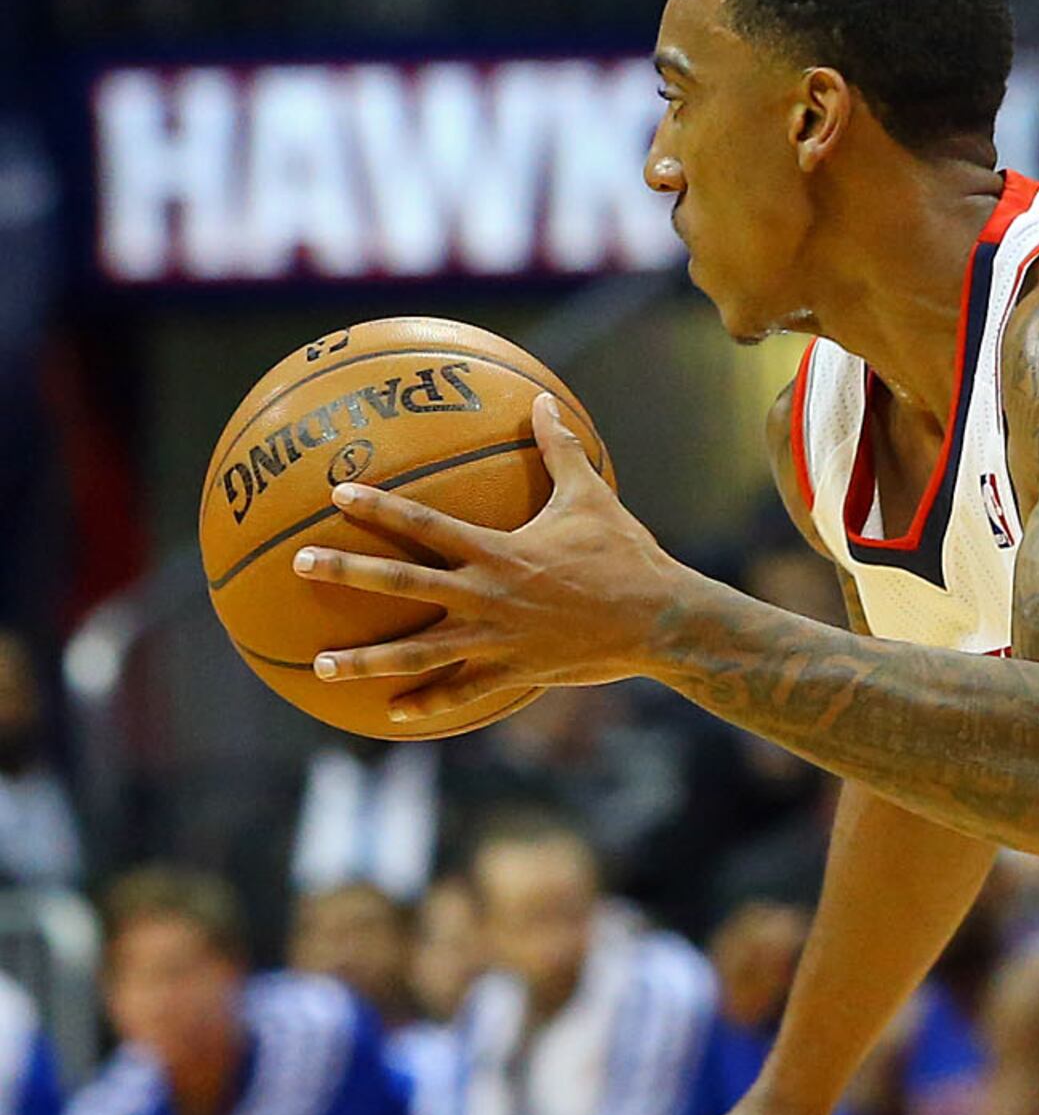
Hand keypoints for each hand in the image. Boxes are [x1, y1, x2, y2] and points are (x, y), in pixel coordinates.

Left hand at [295, 397, 686, 722]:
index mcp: (498, 551)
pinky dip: (428, 704)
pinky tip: (394, 714)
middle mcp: (487, 596)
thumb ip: (559, 450)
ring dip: (367, 660)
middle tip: (300, 565)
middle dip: (347, 573)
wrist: (662, 621)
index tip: (337, 494)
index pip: (426, 523)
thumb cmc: (627, 556)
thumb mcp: (592, 497)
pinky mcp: (516, 672)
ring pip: (419, 653)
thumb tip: (541, 401)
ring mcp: (498, 640)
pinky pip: (464, 692)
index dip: (380, 507)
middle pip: (403, 584)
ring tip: (322, 665)